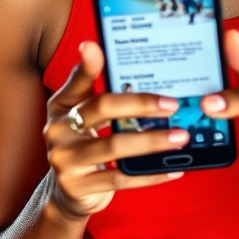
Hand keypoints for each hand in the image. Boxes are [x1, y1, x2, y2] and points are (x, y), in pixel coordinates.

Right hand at [43, 41, 187, 219]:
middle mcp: (57, 130)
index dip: (87, 65)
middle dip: (140, 104)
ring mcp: (65, 160)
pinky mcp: (78, 187)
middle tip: (172, 104)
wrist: (67, 192)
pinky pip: (120, 178)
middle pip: (102, 109)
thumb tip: (104, 52)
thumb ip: (93, 87)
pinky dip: (149, 174)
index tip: (93, 45)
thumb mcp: (81, 113)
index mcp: (61, 106)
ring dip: (152, 141)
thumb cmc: (82, 142)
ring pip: (114, 146)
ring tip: (180, 137)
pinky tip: (172, 168)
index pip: (78, 81)